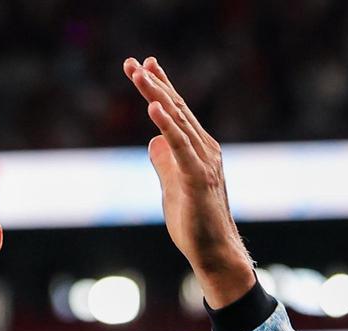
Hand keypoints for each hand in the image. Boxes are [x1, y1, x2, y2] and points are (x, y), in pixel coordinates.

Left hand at [123, 57, 254, 307]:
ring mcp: (204, 162)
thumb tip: (152, 142)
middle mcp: (205, 149)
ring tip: (140, 75)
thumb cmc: (195, 222)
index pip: (175, 112)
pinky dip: (168, 126)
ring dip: (158, 96)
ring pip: (177, 122)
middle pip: (175, 109)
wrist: (214, 252)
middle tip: (133, 62)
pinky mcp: (198, 178)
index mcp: (197, 149)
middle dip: (153, 84)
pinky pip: (181, 147)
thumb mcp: (172, 187)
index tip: (143, 65)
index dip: (160, 87)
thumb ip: (164, 163)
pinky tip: (154, 108)